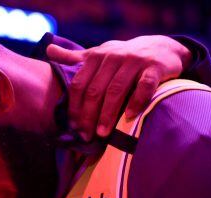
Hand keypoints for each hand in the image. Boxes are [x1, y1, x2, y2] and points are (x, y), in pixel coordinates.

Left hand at [47, 35, 191, 140]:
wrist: (162, 47)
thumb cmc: (124, 57)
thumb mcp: (99, 54)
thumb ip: (75, 57)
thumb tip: (48, 50)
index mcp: (97, 56)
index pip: (79, 85)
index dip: (74, 108)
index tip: (74, 127)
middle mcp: (113, 56)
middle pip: (95, 90)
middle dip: (88, 116)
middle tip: (86, 136)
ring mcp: (135, 61)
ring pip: (116, 90)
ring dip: (108, 114)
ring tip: (102, 134)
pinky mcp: (155, 68)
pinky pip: (144, 86)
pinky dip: (136, 102)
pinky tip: (130, 116)